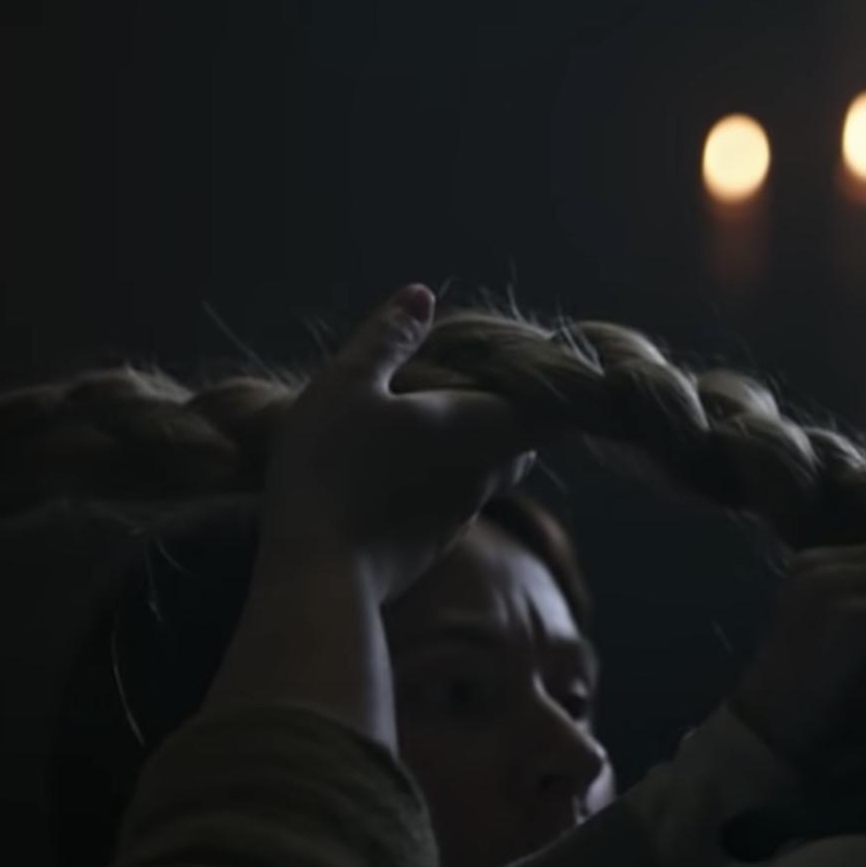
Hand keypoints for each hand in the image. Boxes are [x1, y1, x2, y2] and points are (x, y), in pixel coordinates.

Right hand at [257, 285, 536, 598]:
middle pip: (521, 442)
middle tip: (468, 388)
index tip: (531, 368)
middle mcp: (485, 474)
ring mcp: (461, 516)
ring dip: (472, 450)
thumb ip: (388, 339)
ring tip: (426, 427)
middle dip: (507, 415)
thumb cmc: (335, 466)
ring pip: (488, 474)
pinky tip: (399, 474)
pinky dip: (442, 482)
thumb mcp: (349, 384)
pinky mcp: (433, 546)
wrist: (318, 572)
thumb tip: (422, 294)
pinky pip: (454, 503)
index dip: (547, 389)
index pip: (547, 410)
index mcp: (480, 427)